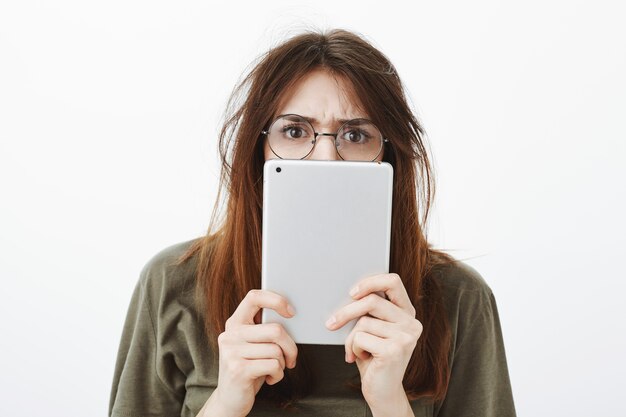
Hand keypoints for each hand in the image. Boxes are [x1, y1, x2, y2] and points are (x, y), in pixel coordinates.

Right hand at [207, 290, 297, 416]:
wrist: (230, 400)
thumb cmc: (248, 368)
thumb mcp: (252, 345)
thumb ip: (263, 330)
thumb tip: (290, 315)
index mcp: (234, 323)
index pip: (254, 297)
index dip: (276, 300)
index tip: (291, 312)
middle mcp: (230, 335)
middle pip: (275, 330)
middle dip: (290, 346)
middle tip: (291, 357)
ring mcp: (232, 352)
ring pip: (276, 350)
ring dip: (282, 363)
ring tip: (274, 369)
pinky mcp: (238, 370)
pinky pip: (273, 365)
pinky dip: (278, 375)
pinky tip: (270, 378)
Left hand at [325, 273, 421, 412]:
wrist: (383, 391)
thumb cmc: (374, 358)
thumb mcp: (374, 329)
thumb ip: (370, 311)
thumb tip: (348, 293)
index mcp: (407, 313)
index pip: (393, 281)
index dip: (370, 282)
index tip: (352, 292)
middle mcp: (411, 323)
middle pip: (372, 301)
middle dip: (346, 312)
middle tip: (331, 323)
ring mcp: (405, 337)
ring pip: (363, 322)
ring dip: (351, 338)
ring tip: (357, 350)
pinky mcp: (394, 350)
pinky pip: (360, 338)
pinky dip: (353, 348)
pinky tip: (361, 358)